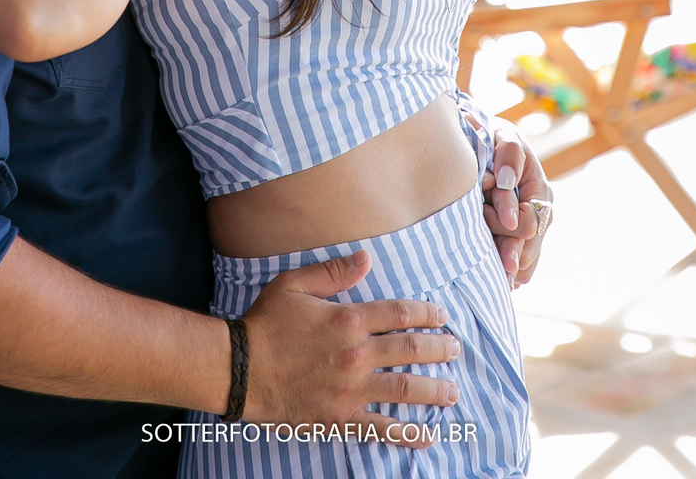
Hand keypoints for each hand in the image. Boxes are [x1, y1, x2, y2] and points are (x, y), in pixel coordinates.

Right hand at [243, 250, 459, 435]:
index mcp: (348, 319)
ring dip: (433, 390)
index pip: (399, 314)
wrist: (240, 369)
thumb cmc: (266, 323)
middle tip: (456, 350)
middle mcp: (355, 354)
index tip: (442, 316)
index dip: (426, 314)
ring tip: (452, 392)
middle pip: (410, 350)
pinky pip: (379, 427)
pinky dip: (405, 434)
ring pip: (403, 389)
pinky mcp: (340, 416)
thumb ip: (334, 272)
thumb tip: (367, 259)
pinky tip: (425, 436)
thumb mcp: (295, 285)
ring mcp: (350, 388)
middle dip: (438, 349)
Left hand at [481, 125, 552, 287]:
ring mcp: (531, 228)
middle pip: (528, 249)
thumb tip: (505, 182)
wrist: (488, 142)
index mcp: (540, 191)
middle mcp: (540, 214)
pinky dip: (510, 272)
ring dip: (508, 267)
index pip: (530, 223)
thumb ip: (508, 156)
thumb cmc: (497, 139)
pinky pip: (521, 265)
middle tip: (487, 258)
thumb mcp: (504, 137)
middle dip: (507, 253)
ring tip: (496, 276)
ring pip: (525, 262)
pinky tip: (500, 278)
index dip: (509, 227)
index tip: (485, 215)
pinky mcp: (519, 237)